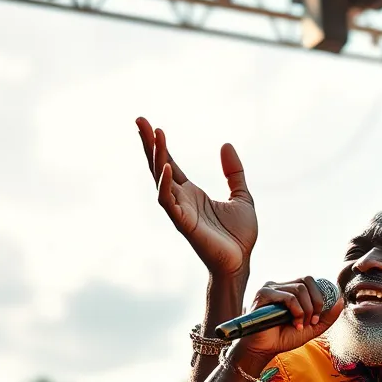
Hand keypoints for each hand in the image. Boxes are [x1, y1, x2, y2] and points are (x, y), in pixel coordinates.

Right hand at [136, 118, 256, 276]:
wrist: (241, 262)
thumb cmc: (240, 236)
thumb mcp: (242, 196)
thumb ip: (234, 172)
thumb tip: (225, 144)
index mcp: (192, 193)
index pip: (170, 164)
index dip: (160, 145)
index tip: (151, 124)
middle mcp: (181, 200)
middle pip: (159, 167)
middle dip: (149, 144)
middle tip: (139, 119)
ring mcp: (180, 211)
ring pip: (161, 180)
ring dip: (156, 157)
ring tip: (154, 133)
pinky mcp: (183, 224)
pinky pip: (168, 202)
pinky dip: (165, 185)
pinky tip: (166, 168)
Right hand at [233, 277, 344, 361]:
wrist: (264, 350)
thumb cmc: (283, 338)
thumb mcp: (311, 328)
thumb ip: (326, 316)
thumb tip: (340, 301)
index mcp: (289, 290)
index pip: (310, 281)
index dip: (320, 296)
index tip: (318, 317)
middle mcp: (280, 286)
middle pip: (307, 281)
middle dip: (316, 303)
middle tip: (312, 321)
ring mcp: (270, 288)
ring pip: (300, 289)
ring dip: (306, 311)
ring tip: (300, 325)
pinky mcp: (263, 294)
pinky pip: (289, 297)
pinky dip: (297, 311)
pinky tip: (294, 323)